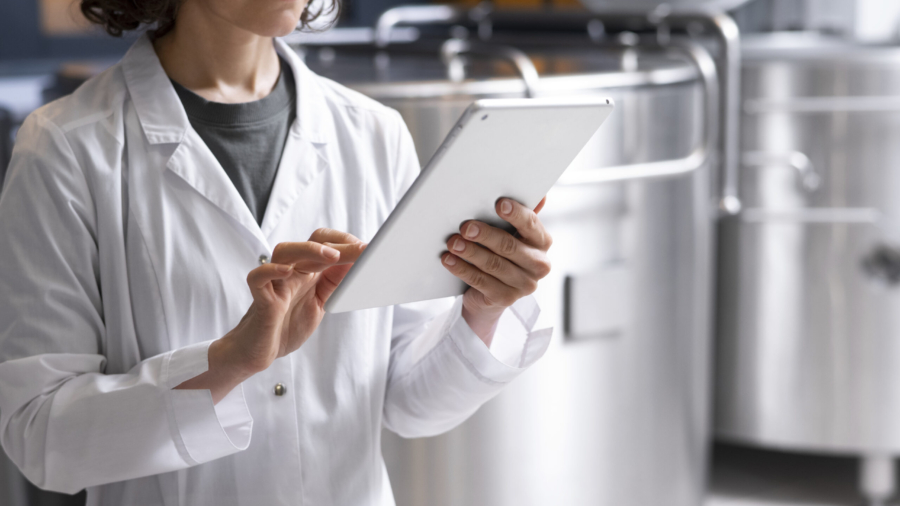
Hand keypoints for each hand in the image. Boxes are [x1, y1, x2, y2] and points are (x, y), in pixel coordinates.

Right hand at [177, 228, 364, 401]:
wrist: (257, 352)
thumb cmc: (286, 326)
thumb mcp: (319, 303)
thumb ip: (333, 283)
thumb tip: (356, 264)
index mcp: (306, 272)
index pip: (323, 243)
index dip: (344, 243)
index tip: (366, 249)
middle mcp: (290, 272)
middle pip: (310, 245)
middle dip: (338, 246)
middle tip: (362, 249)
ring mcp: (274, 284)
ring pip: (284, 252)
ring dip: (309, 250)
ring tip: (331, 255)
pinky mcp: (261, 300)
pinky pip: (258, 278)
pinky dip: (270, 271)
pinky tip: (287, 271)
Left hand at [441, 197, 551, 344]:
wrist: (491, 294)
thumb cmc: (502, 255)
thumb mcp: (512, 234)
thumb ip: (521, 216)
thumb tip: (540, 195)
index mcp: (542, 242)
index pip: (531, 224)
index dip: (515, 214)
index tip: (499, 204)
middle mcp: (539, 264)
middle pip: (509, 246)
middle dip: (485, 235)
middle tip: (465, 227)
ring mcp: (524, 285)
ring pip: (493, 264)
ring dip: (470, 252)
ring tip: (452, 243)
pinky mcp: (505, 299)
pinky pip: (480, 281)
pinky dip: (462, 269)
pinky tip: (449, 260)